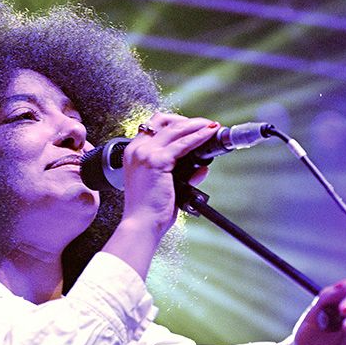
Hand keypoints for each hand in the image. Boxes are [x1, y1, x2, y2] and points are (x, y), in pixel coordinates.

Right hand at [118, 112, 220, 239]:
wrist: (142, 224)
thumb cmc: (149, 210)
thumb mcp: (164, 185)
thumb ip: (180, 174)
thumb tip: (200, 168)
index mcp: (134, 153)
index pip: (153, 126)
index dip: (174, 122)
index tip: (190, 125)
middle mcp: (137, 150)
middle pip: (163, 121)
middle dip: (186, 120)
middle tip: (204, 124)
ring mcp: (146, 154)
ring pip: (175, 129)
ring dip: (196, 125)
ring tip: (211, 127)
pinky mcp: (157, 161)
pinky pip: (184, 143)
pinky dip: (199, 137)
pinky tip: (209, 136)